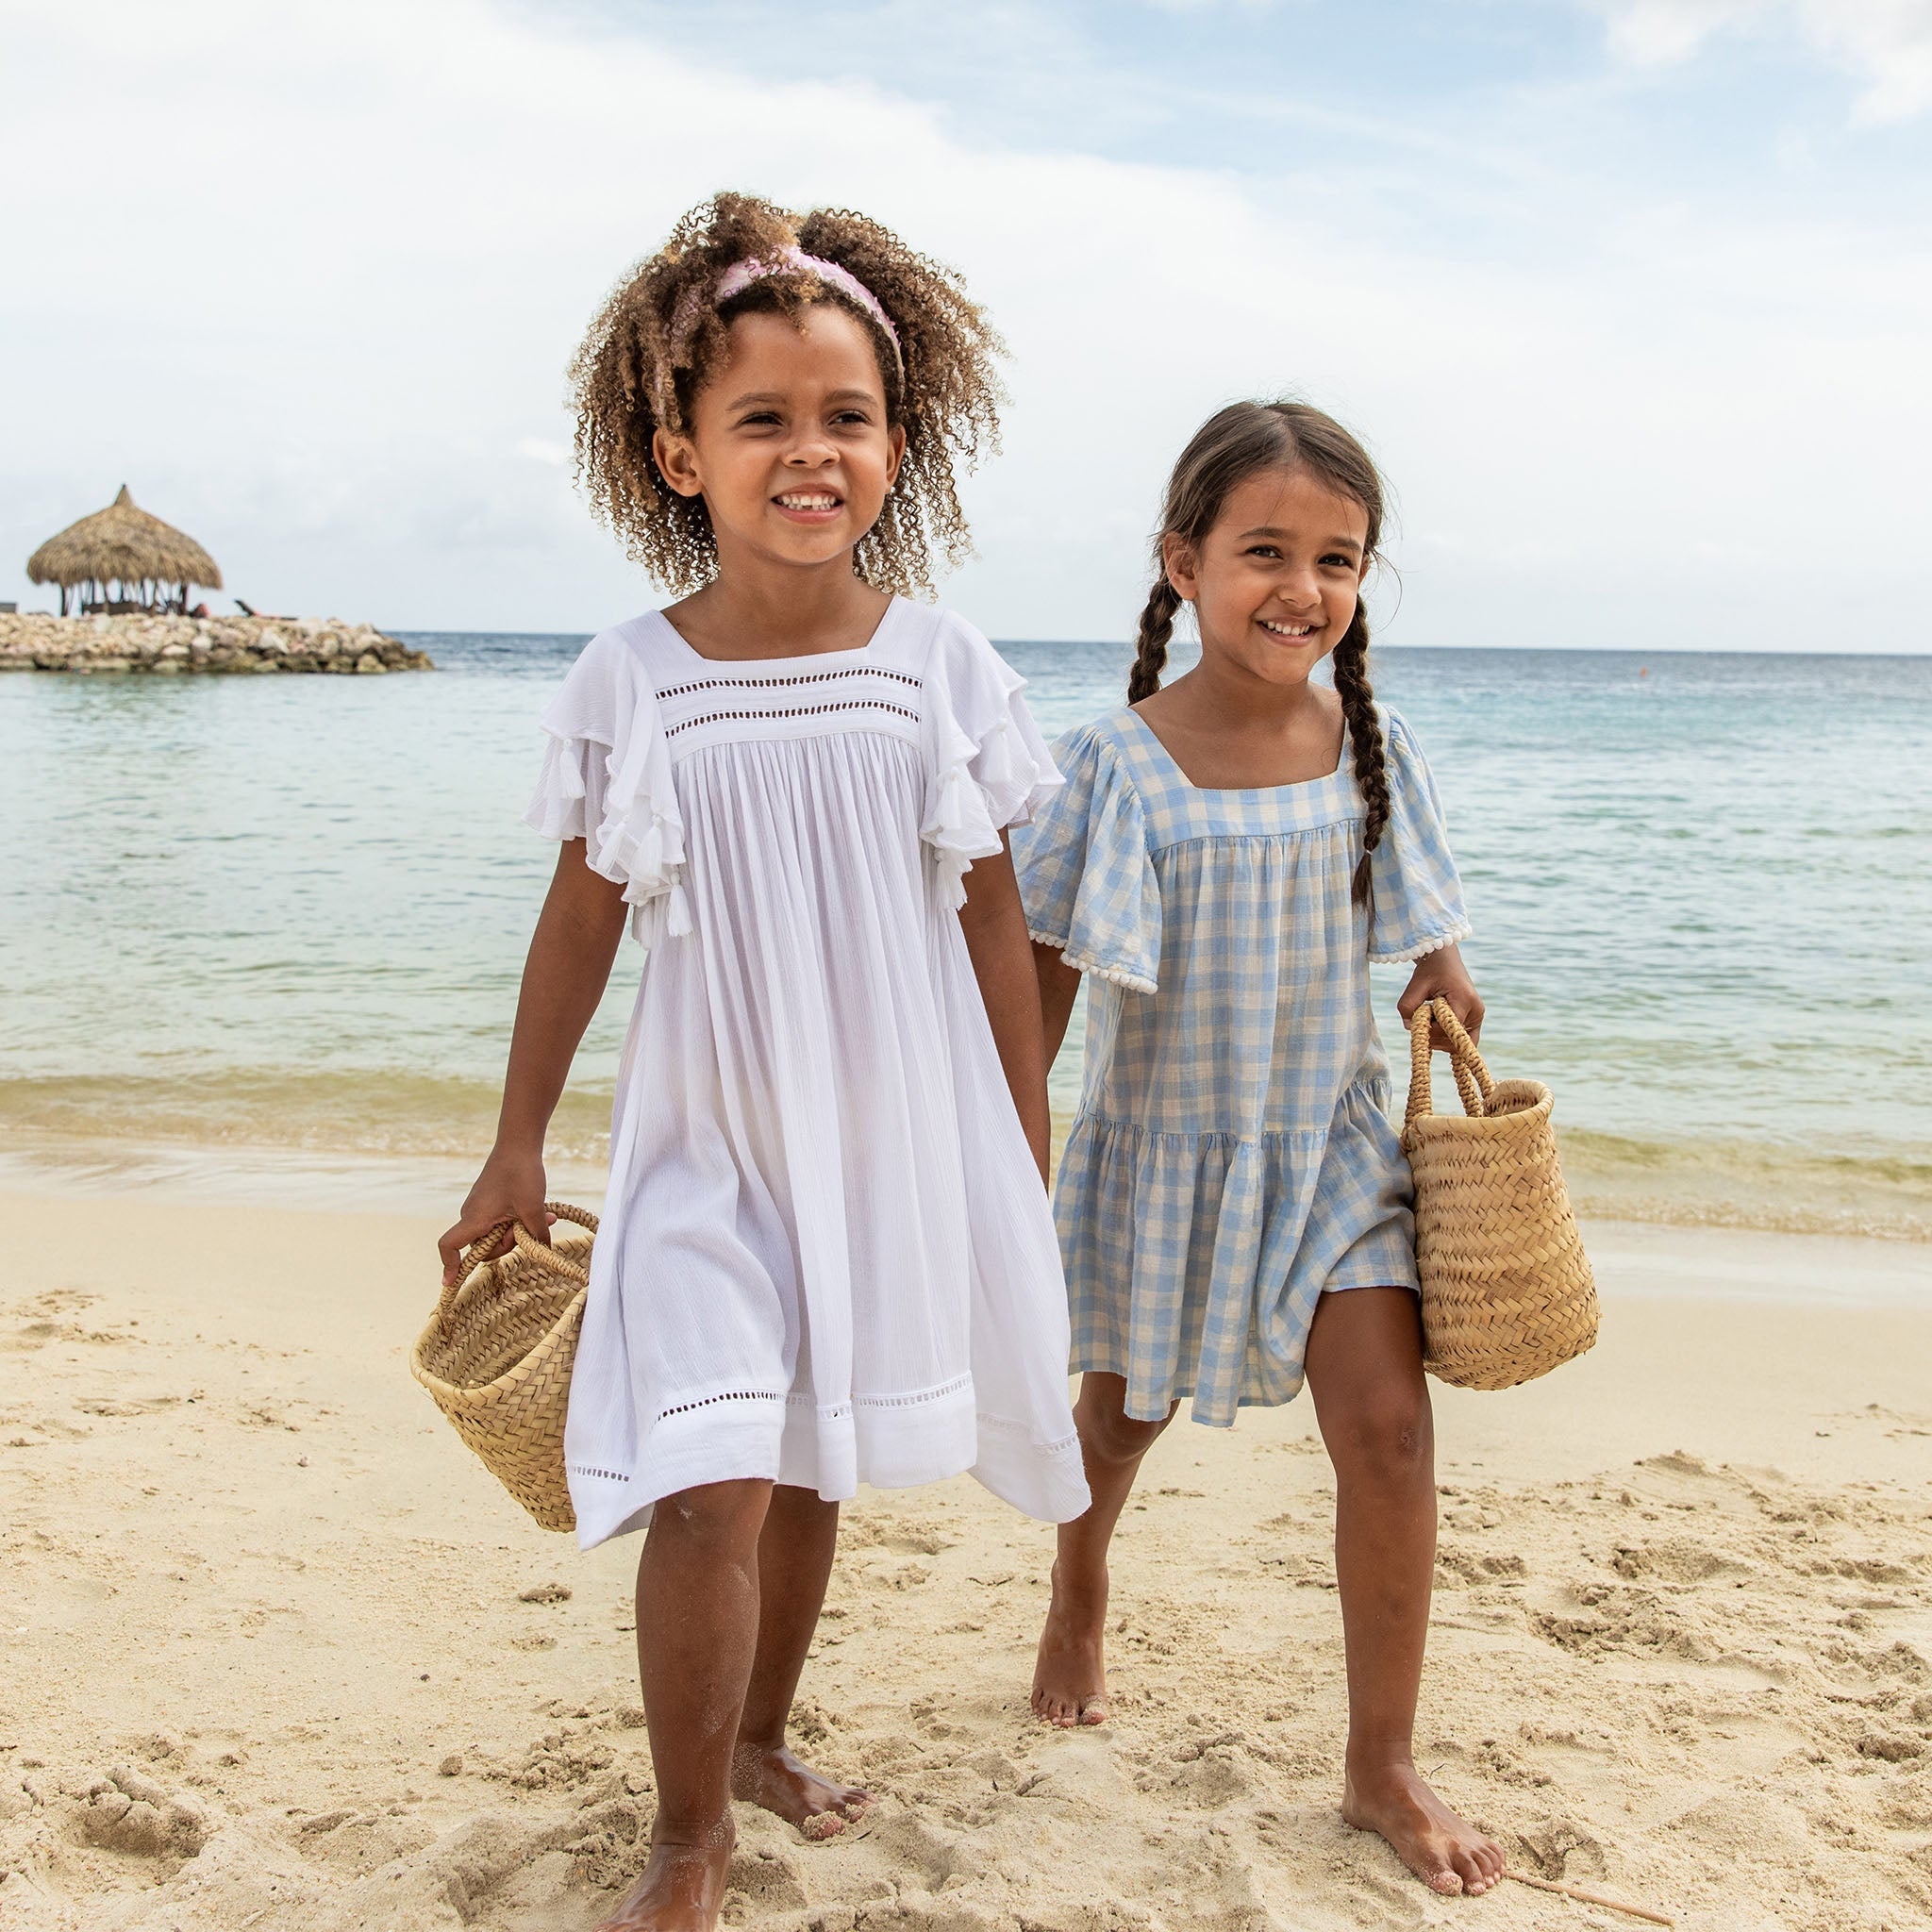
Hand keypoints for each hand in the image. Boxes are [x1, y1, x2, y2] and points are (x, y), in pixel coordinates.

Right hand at [438, 1144, 553, 1286]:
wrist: (519, 1144)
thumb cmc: (521, 1174)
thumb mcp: (533, 1209)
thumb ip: (537, 1235)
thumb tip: (543, 1250)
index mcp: (475, 1219)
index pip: (450, 1246)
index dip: (449, 1265)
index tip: (449, 1283)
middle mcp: (472, 1215)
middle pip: (485, 1246)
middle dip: (510, 1243)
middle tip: (530, 1227)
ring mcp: (480, 1207)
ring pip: (497, 1234)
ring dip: (518, 1231)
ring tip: (542, 1215)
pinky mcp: (489, 1201)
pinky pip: (501, 1221)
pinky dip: (518, 1221)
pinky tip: (541, 1211)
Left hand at [1397, 942, 1483, 1050]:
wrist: (1444, 961)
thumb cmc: (1430, 971)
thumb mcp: (1415, 985)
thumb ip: (1407, 1006)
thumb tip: (1410, 1028)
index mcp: (1465, 1000)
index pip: (1448, 1028)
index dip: (1430, 1030)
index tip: (1418, 1019)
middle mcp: (1476, 1011)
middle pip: (1454, 1040)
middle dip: (1433, 1036)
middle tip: (1421, 1020)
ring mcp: (1477, 1018)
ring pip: (1458, 1044)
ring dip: (1438, 1038)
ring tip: (1429, 1018)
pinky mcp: (1474, 1021)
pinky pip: (1463, 1042)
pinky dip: (1447, 1040)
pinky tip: (1434, 1032)